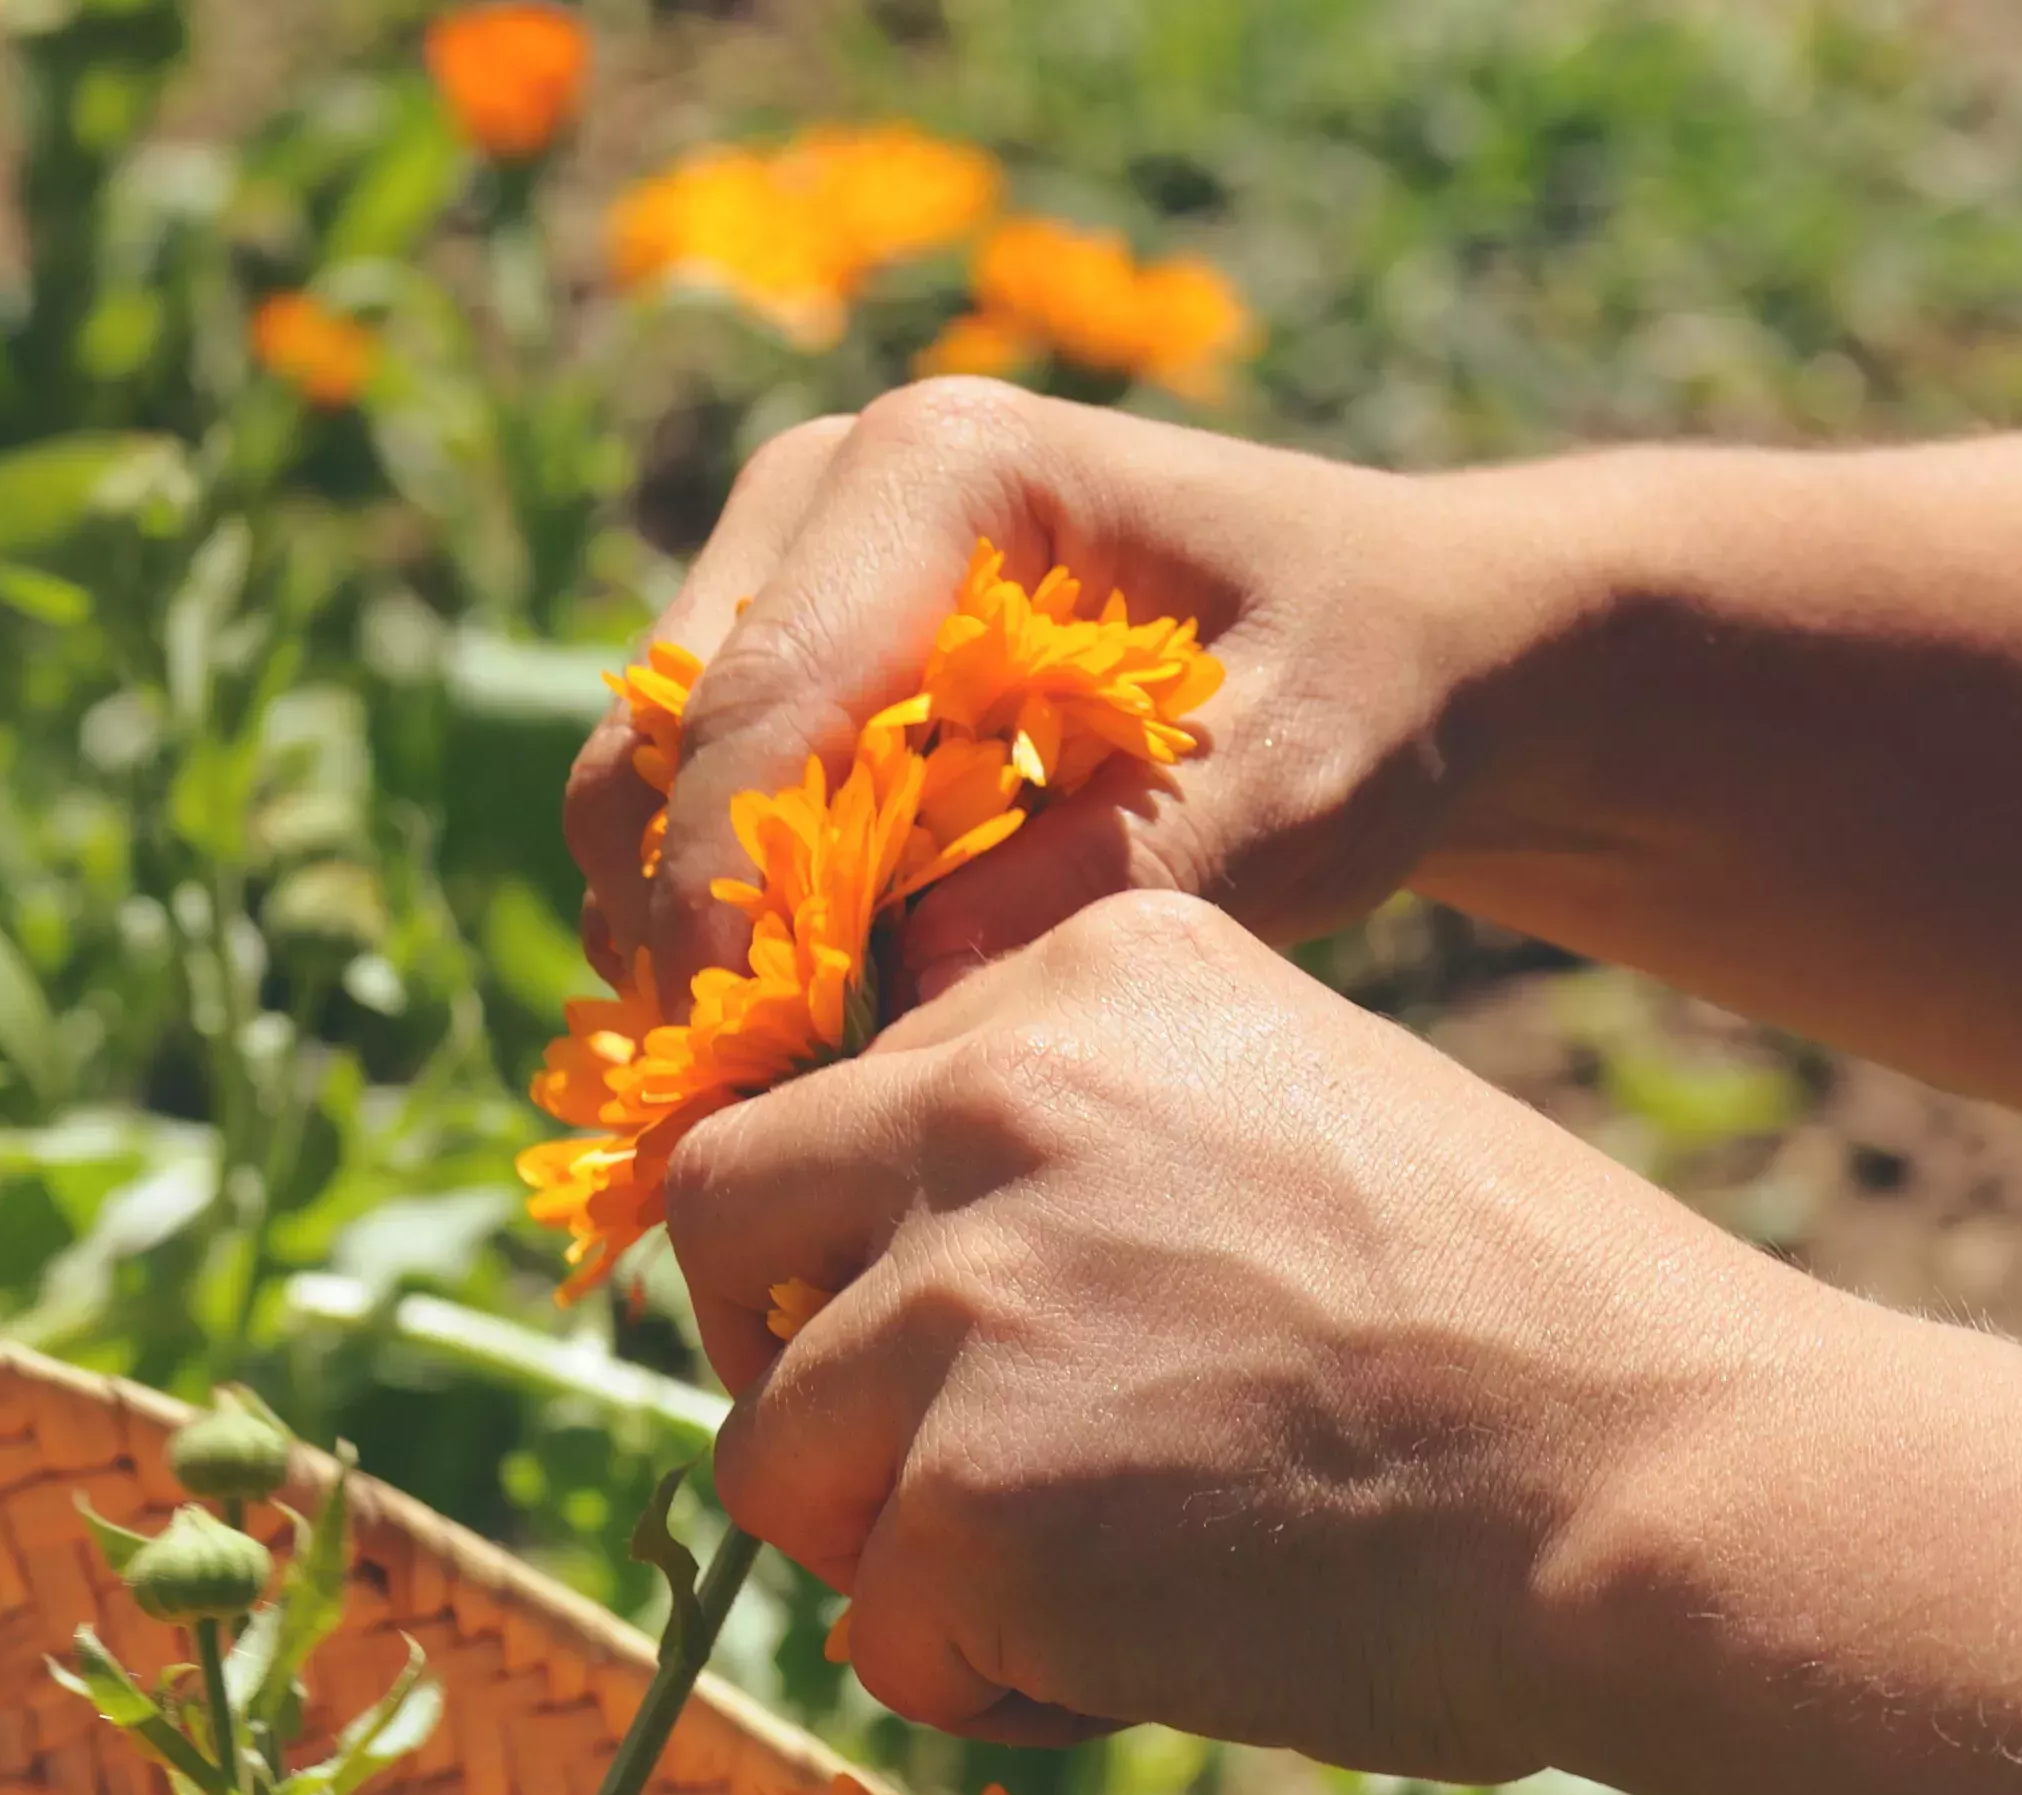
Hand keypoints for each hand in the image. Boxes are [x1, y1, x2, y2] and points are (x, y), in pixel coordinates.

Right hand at [565, 380, 1497, 1001]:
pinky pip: (676, 810)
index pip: (763, 696)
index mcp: (945, 469)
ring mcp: (787, 565)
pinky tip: (825, 1023)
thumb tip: (916, 987)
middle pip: (662, 735)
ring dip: (692, 937)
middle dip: (698, 927)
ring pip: (637, 780)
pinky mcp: (777, 656)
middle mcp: (829, 487)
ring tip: (806, 1073)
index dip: (732, 895)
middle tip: (783, 1098)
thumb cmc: (1357, 690)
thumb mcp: (1292, 788)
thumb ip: (1114, 874)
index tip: (764, 1065)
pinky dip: (720, 925)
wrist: (1383, 638)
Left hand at [666, 890, 1806, 1776]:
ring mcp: (963, 1300)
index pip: (827, 1093)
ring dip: (901, 1550)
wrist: (1665, 1487)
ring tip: (1094, 1589)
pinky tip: (1144, 1664)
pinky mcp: (966, 1503)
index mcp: (1088, 976)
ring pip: (774, 1455)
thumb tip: (897, 1263)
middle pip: (720, 1226)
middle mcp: (993, 1096)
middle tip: (921, 1471)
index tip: (937, 1334)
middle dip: (790, 1360)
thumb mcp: (1297, 1119)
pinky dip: (986, 1688)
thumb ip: (1091, 1145)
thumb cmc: (1527, 1346)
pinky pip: (877, 1635)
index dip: (851, 1242)